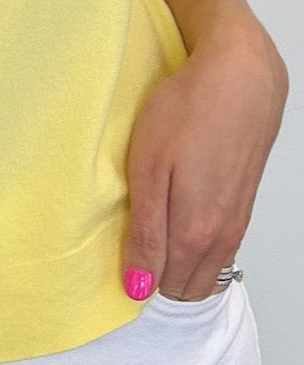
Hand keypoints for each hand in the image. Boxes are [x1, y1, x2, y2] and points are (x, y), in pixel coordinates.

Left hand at [123, 13, 288, 299]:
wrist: (241, 76)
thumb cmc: (188, 112)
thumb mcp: (149, 171)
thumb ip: (146, 234)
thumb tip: (139, 288)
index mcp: (195, 233)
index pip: (165, 288)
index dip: (139, 279)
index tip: (118, 255)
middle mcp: (223, 235)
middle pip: (189, 285)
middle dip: (160, 276)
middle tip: (133, 241)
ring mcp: (238, 219)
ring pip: (208, 267)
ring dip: (181, 260)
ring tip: (154, 226)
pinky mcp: (245, 201)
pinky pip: (221, 245)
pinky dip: (199, 243)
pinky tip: (181, 212)